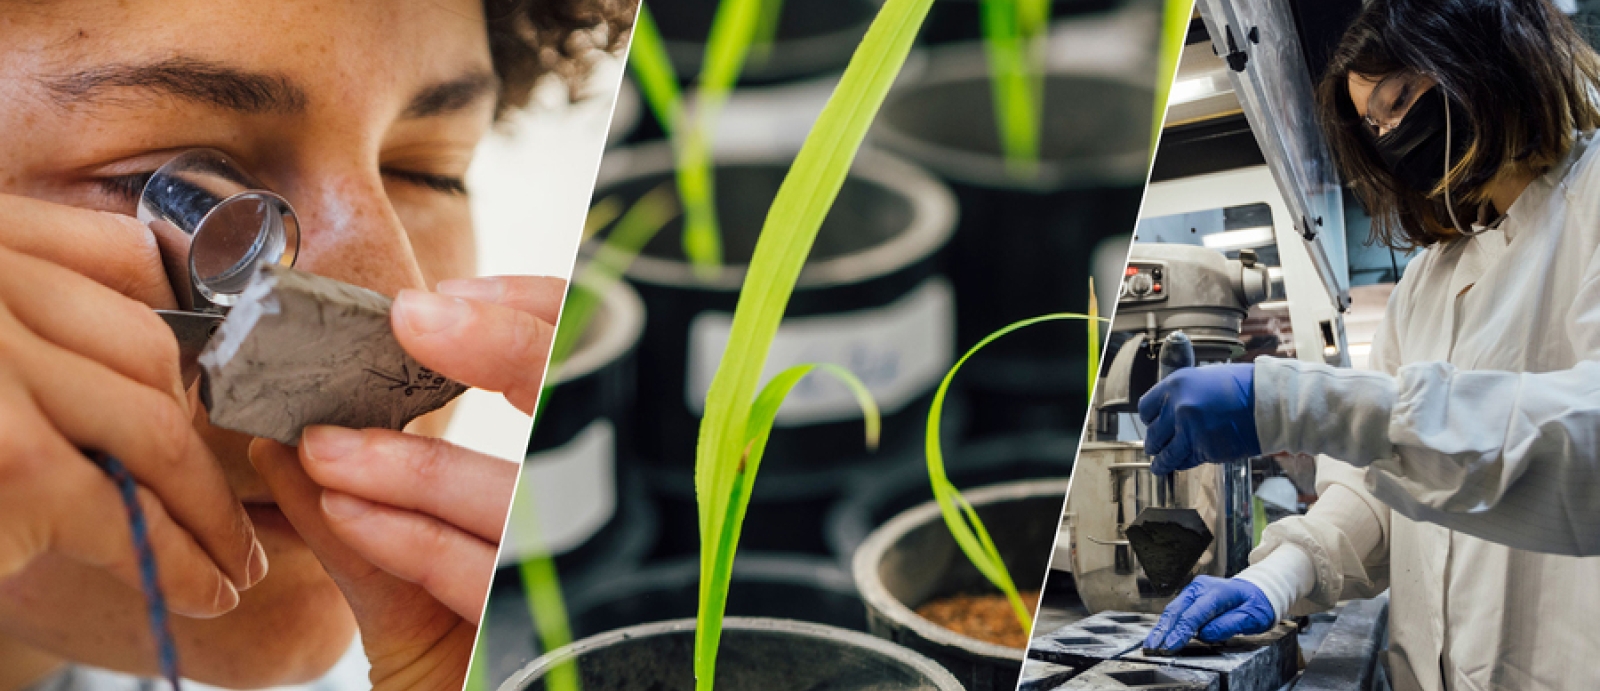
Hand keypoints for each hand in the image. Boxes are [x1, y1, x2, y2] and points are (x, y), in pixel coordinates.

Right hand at [0, 193, 263, 618]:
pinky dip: (177, 559)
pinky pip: (120, 508)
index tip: (205, 416)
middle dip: (200, 443)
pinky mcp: (8, 456)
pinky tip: (202, 590)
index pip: (115, 271)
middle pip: (146, 355)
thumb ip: (39, 299)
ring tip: (231, 566)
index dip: (175, 358)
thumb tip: (156, 322)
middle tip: (234, 510)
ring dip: (205, 511)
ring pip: (151, 429)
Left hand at [251, 275, 561, 690]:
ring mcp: (590, 588)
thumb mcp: (399, 594)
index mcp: (588, 501)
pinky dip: (410, 535)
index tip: (447, 303)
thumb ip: (358, 519)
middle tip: (418, 319)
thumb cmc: (447, 673)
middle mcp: (610, 533)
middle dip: (511, 349)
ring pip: (520, 499)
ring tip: (326, 449)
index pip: (591, 376)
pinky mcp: (552, 643)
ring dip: (414, 465)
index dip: (538, 318)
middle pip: (589, 417)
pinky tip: (347, 509)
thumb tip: (290, 440)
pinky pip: (480, 573)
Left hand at [1138, 363, 1259, 474]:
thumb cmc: (1244, 388)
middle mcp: (1177, 407)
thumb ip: (1184, 394)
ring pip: (1166, 454)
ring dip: (1162, 463)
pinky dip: (1183, 464)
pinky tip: (1182, 464)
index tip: (1152, 425)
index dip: (1149, 420)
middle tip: (1156, 447)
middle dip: (1155, 443)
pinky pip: (1186, 461)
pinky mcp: (1205, 449)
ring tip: (1159, 467)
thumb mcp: (1204, 379)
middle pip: (1153, 434)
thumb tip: (1170, 409)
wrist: (1270, 401)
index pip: (1146, 408)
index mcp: (1175, 385)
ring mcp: (1190, 430)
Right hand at [1144, 575, 1274, 653]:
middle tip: (1153, 647)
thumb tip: (1205, 634)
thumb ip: (1228, 625)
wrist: (1257, 590)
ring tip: (1151, 643)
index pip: (1194, 614)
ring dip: (1161, 628)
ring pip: (1173, 610)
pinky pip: (1176, 610)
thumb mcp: (1252, 618)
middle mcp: (1201, 588)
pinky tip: (1159, 635)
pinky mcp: (1190, 595)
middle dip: (1164, 630)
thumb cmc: (1256, 604)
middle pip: (1177, 610)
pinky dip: (1167, 624)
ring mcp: (1194, 590)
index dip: (1181, 632)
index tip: (1171, 645)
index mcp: (1217, 592)